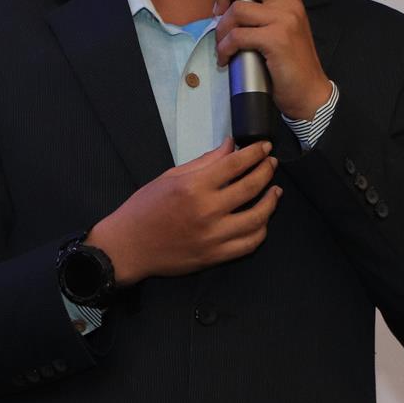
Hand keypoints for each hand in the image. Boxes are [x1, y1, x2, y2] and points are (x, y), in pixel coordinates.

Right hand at [86, 137, 280, 286]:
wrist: (128, 246)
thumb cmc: (145, 208)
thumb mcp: (170, 177)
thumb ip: (204, 162)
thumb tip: (230, 146)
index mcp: (193, 187)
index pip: (235, 164)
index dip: (255, 153)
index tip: (264, 146)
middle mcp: (206, 211)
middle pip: (251, 187)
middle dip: (266, 171)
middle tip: (271, 163)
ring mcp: (213, 236)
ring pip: (257, 218)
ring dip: (271, 201)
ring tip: (275, 190)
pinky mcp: (215, 256)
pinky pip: (248, 244)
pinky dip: (261, 230)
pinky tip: (262, 219)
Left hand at [212, 0, 332, 120]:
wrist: (309, 91)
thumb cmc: (291, 62)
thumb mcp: (283, 28)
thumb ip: (265, 10)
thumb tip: (233, 3)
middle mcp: (288, 3)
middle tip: (217, 10)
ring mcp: (284, 20)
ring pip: (238, 9)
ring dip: (222, 28)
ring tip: (222, 43)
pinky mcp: (276, 39)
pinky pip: (238, 35)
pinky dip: (225, 47)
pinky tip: (226, 57)